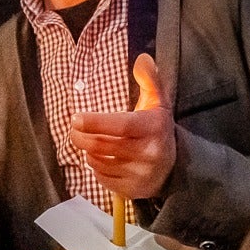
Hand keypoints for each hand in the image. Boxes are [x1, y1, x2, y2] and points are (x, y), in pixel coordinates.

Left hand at [70, 53, 175, 200]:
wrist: (175, 167)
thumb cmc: (157, 129)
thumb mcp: (158, 103)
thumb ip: (149, 80)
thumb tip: (142, 58)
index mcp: (153, 128)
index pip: (121, 126)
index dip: (96, 122)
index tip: (76, 118)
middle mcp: (148, 153)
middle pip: (103, 146)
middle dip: (81, 137)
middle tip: (73, 128)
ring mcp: (140, 174)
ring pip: (99, 161)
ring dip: (88, 151)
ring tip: (90, 142)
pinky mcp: (131, 191)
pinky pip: (101, 178)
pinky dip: (95, 167)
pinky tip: (100, 158)